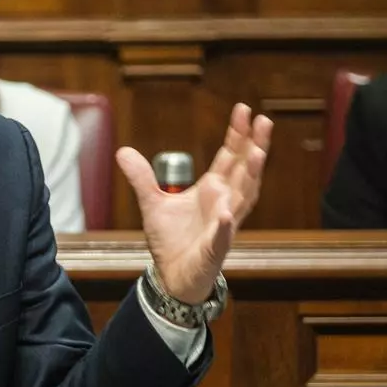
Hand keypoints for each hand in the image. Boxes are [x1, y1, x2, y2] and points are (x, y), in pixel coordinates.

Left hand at [116, 103, 273, 303]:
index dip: (237, 134)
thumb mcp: (152, 203)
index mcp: (213, 190)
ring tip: (257, 154)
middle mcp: (225, 203)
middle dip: (255, 146)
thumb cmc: (172, 241)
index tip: (244, 109)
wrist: (173, 277)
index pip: (230, 157)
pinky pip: (221, 236)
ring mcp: (223, 226)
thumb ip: (141, 177)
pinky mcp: (214, 249)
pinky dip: (225, 225)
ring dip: (250, 177)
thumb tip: (123, 151)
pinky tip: (227, 213)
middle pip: (244, 170)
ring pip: (243, 198)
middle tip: (263, 120)